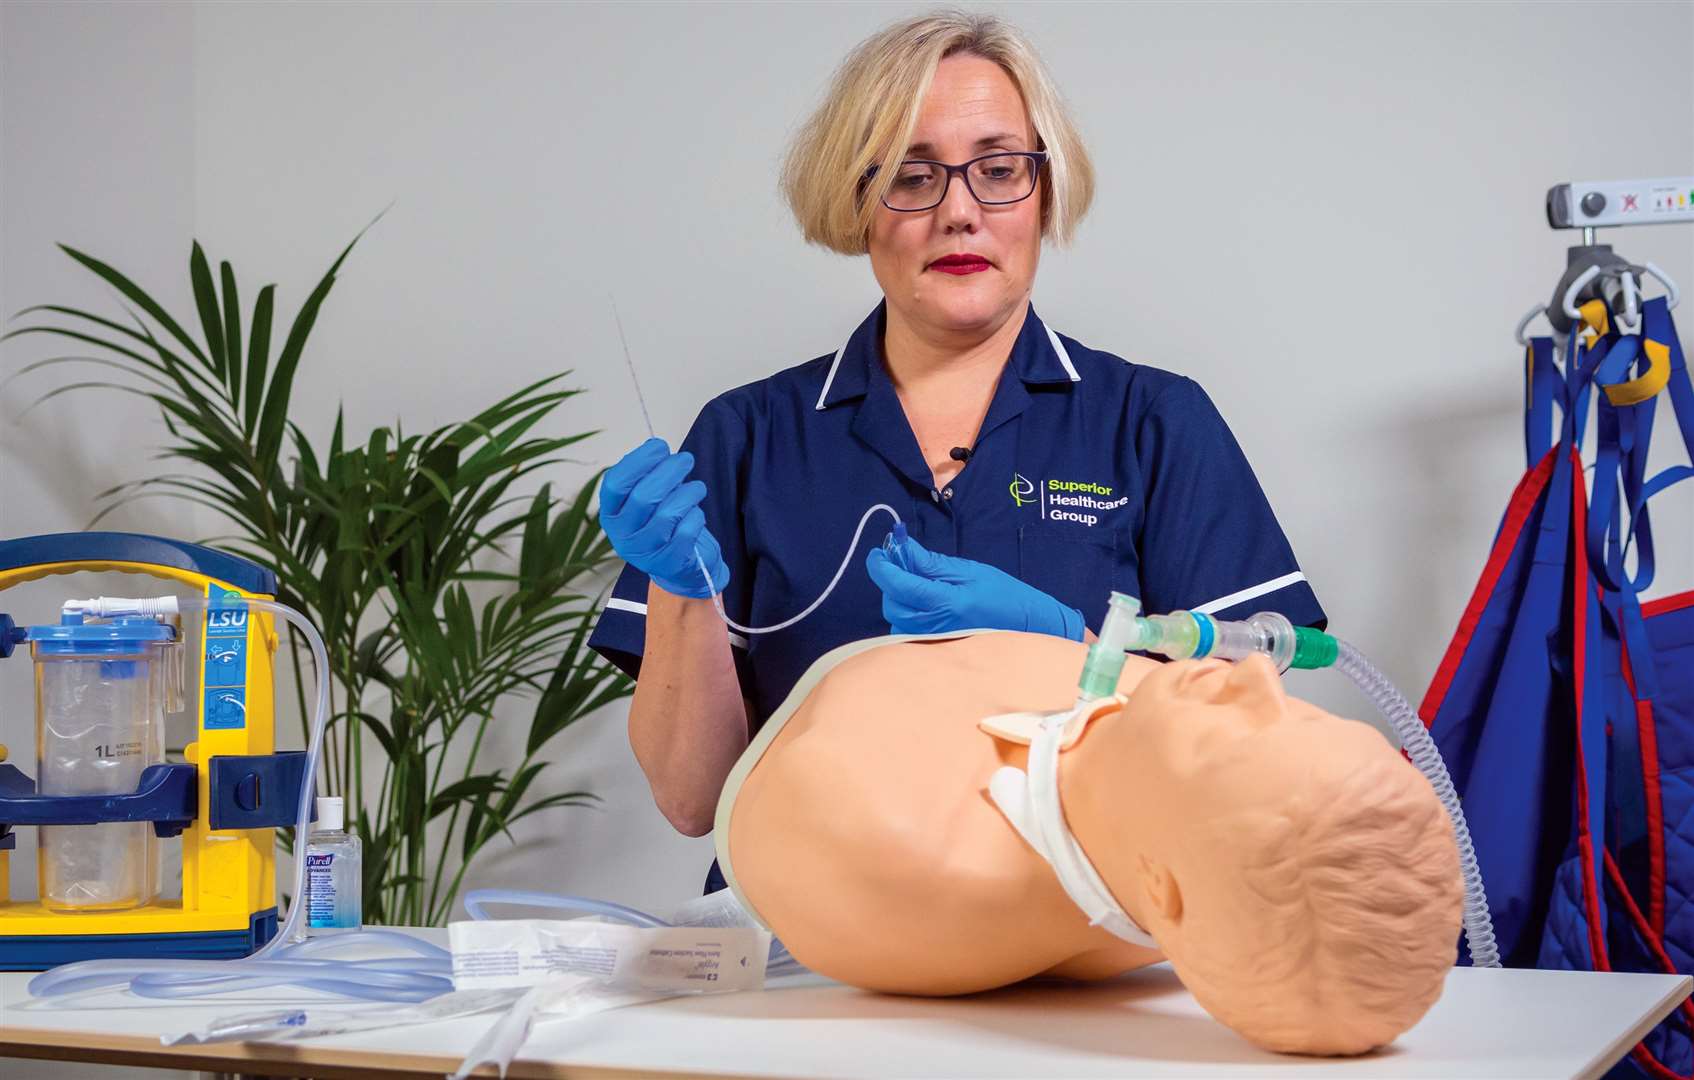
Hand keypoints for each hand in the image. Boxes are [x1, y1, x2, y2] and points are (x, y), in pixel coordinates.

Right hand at [599, 438, 729, 598]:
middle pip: (643, 497)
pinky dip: (696, 516)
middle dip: (669, 472)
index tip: (660, 447)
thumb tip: (654, 446)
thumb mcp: (649, 498)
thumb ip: (648, 474)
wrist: (680, 567)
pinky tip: (696, 513)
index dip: (638, 461)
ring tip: (697, 488)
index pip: (615, 484)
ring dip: (688, 493)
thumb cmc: (664, 523)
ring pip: (668, 513)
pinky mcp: (669, 563)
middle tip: (687, 459)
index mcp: (611, 514)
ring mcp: (645, 553)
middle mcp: (622, 536)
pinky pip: (686, 531)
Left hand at [864, 534, 1084, 640]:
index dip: (881, 566)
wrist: (1028, 629)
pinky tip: (924, 605)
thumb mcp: (970, 571)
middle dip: (891, 581)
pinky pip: (906, 631)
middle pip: (892, 603)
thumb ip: (932, 564)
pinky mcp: (933, 649)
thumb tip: (902, 549)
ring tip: (919, 585)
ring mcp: (933, 642)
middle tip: (902, 563)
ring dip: (899, 598)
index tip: (877, 553)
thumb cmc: (1003, 596)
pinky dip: (908, 614)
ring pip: (896, 618)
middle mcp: (935, 627)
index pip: (899, 584)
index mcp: (946, 603)